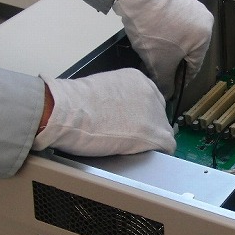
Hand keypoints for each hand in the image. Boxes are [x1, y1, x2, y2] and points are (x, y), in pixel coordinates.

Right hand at [32, 68, 175, 155]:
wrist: (68, 112)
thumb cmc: (73, 103)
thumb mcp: (101, 89)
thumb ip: (116, 97)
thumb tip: (116, 111)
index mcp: (137, 79)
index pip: (149, 100)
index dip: (140, 114)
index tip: (131, 123)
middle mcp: (150, 92)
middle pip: (158, 114)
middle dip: (148, 126)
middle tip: (131, 136)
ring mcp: (155, 113)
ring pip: (163, 130)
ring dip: (151, 139)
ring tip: (133, 147)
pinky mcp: (154, 134)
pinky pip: (166, 145)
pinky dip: (157, 152)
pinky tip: (146, 156)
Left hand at [113, 0, 213, 97]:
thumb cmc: (154, 29)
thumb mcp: (159, 62)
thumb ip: (166, 82)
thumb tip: (169, 94)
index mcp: (205, 37)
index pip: (194, 66)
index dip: (180, 80)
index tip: (168, 87)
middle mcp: (203, 21)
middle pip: (187, 51)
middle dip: (170, 63)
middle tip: (155, 71)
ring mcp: (191, 7)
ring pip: (179, 38)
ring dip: (166, 49)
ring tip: (149, 55)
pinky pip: (173, 24)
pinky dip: (163, 33)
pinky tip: (150, 37)